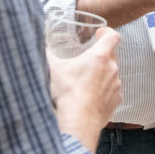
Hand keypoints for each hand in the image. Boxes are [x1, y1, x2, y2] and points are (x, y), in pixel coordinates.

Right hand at [50, 27, 121, 152]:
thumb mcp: (52, 69)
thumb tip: (39, 45)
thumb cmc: (67, 94)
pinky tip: (91, 94)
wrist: (79, 121)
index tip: (100, 34)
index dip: (107, 32)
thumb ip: (46, 54)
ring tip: (87, 79)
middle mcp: (112, 69)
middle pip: (112, 54)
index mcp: (100, 57)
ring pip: (112, 73)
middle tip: (89, 57)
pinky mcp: (115, 101)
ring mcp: (115, 86)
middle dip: (102, 53)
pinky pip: (112, 90)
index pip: (113, 36)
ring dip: (102, 73)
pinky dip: (104, 90)